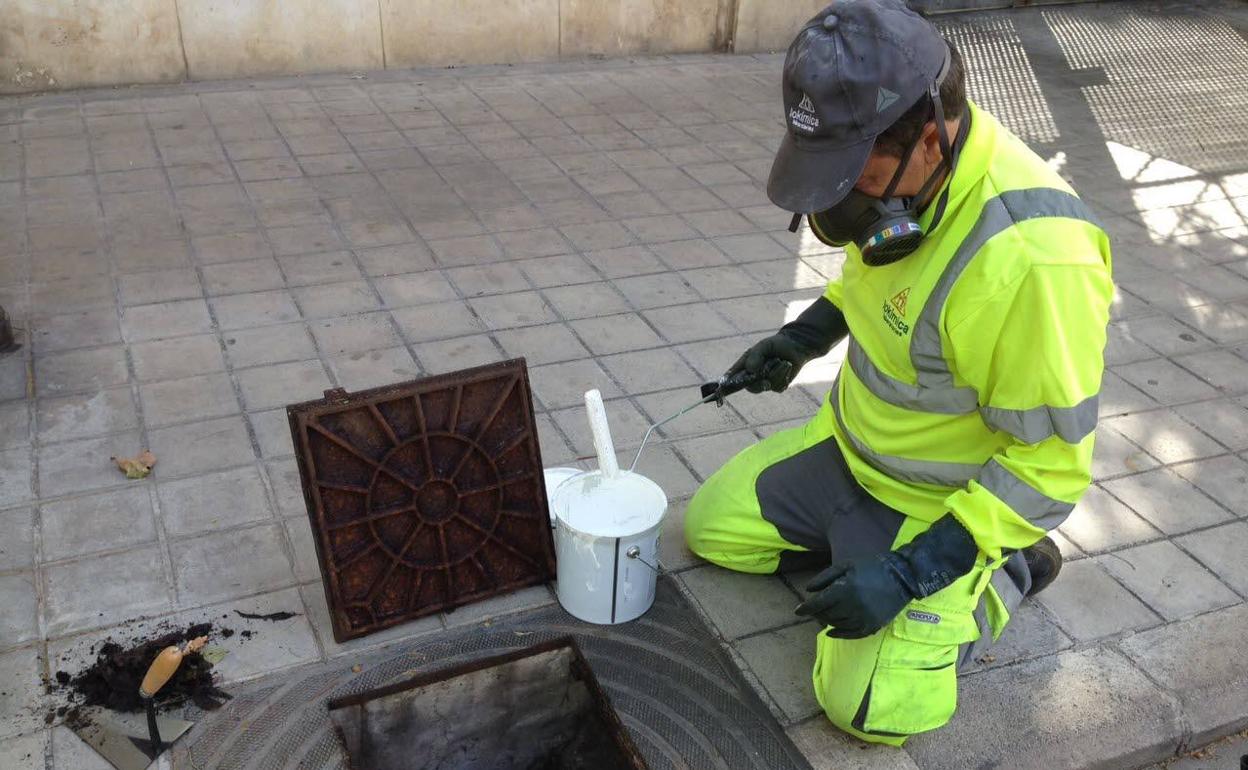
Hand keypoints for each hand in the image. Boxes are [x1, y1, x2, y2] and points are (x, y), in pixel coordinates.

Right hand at [725, 333, 815, 393]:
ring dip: (776, 374)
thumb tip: (751, 371)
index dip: (725, 385)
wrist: (797, 346)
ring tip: (782, 362)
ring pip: (766, 386)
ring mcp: (765, 381)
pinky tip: (786, 368)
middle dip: (758, 384)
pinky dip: (783, 377)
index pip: (732, 377)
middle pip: (750, 387)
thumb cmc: (777, 344)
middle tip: (766, 381)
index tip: (721, 390)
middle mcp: (753, 375)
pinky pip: (778, 387)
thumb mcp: (764, 345)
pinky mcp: (777, 385)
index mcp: (745, 365)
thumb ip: (756, 356)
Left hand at [795, 555, 911, 638]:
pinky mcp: (873, 626)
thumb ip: (825, 577)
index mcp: (845, 590)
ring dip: (827, 621)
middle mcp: (853, 607)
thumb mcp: (846, 565)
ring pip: (837, 625)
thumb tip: (808, 590)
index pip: (819, 604)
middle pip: (826, 615)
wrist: (902, 576)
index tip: (797, 611)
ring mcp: (864, 619)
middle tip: (812, 610)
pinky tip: (831, 631)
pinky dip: (839, 634)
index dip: (805, 608)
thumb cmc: (871, 567)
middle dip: (816, 613)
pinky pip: (851, 635)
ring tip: (823, 616)